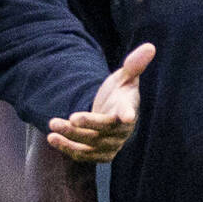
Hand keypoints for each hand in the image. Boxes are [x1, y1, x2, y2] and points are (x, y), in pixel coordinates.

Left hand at [47, 43, 155, 162]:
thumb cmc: (120, 93)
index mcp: (128, 111)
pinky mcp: (98, 155)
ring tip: (52, 125)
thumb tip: (150, 46)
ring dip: (70, 137)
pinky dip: (67, 148)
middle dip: (87, 124)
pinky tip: (52, 138)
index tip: (128, 116)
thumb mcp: (125, 77)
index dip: (128, 114)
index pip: (129, 113)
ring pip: (89, 144)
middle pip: (103, 129)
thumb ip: (134, 65)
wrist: (112, 115)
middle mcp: (120, 132)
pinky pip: (82, 154)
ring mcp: (110, 145)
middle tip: (70, 118)